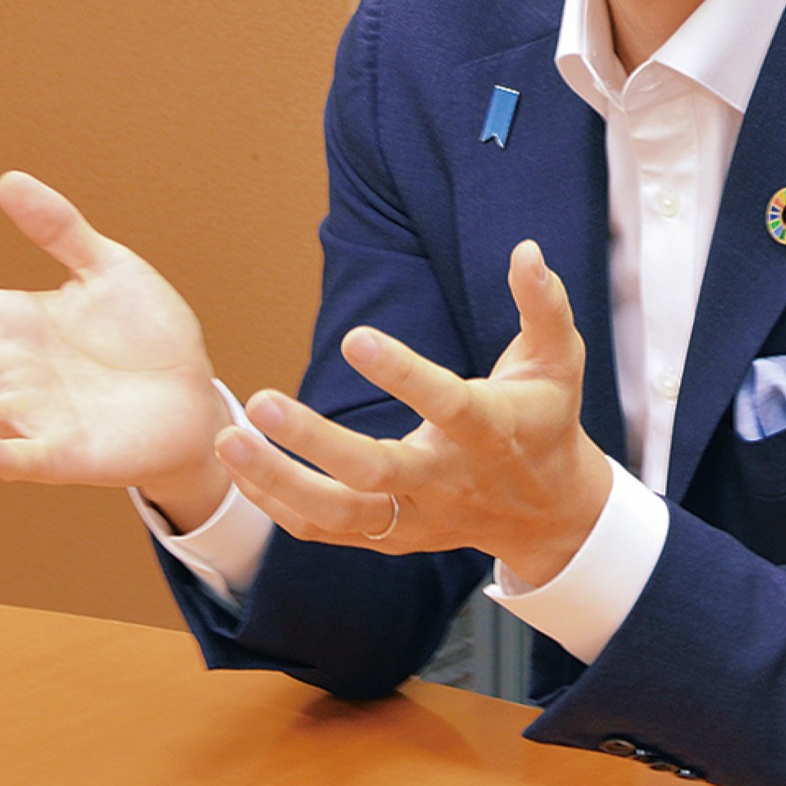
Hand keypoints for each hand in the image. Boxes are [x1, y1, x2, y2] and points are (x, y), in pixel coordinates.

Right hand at [0, 172, 229, 527]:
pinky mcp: (66, 454)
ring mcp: (34, 415)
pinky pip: (23, 459)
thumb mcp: (108, 269)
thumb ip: (59, 229)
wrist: (194, 394)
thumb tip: (8, 179)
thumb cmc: (146, 332)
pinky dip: (0, 456)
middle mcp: (11, 371)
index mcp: (14, 323)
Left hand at [218, 240, 612, 587]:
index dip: (402, 374)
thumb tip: (527, 249)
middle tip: (259, 402)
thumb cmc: (546, 418)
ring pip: (339, 514)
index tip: (354, 337)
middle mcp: (448, 480)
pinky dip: (276, 504)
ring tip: (227, 441)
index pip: (445, 404)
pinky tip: (239, 466)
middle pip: (375, 471)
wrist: (548, 512)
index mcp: (491, 430)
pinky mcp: (392, 536)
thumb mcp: (558, 359)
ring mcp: (417, 516)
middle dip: (315, 442)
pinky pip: (324, 530)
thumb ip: (543, 304)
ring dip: (278, 482)